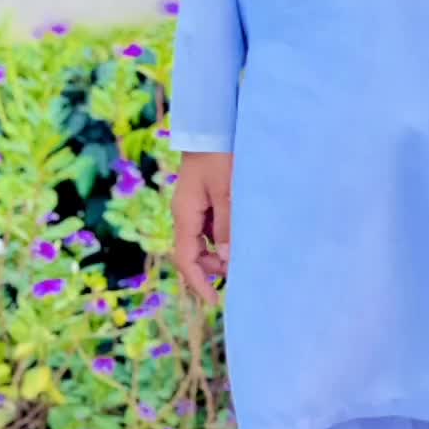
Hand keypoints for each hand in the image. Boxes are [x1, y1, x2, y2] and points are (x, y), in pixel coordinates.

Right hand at [171, 151, 232, 305]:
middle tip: (239, 270)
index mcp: (185, 215)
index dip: (199, 284)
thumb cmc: (219, 156)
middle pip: (194, 254)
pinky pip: (210, 226)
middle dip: (213, 268)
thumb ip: (226, 226)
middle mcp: (185, 214)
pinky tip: (239, 232)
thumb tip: (225, 261)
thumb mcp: (226, 192)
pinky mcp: (204, 199)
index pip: (186, 260)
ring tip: (243, 251)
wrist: (211, 126)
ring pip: (203, 241)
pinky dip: (222, 235)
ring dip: (219, 251)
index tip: (215, 301)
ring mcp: (194, 207)